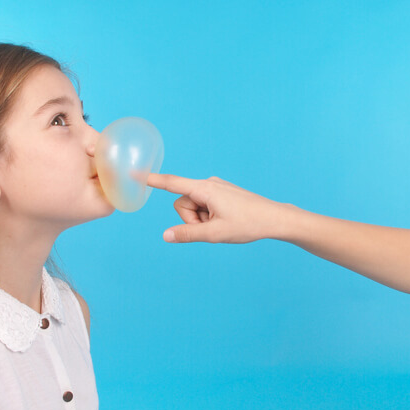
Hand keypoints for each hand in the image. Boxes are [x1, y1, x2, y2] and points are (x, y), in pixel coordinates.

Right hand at [146, 173, 294, 242]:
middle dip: (191, 219)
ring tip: (221, 224)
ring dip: (201, 220)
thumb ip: (188, 234)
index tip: (135, 173)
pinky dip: (208, 216)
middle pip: (182, 203)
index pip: (172, 183)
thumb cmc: (248, 224)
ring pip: (192, 206)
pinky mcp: (220, 193)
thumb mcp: (215, 233)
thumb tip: (166, 235)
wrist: (274, 218)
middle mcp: (208, 184)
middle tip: (212, 228)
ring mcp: (214, 188)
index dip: (152, 180)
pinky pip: (203, 205)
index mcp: (205, 189)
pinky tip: (226, 220)